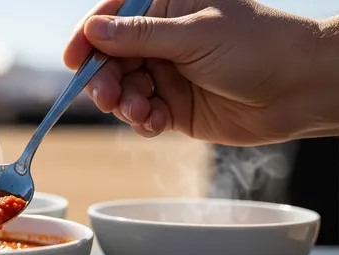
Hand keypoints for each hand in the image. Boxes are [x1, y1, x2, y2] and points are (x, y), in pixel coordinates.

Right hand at [64, 0, 338, 144]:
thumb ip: (140, 36)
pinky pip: (141, 114)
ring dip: (124, 104)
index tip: (73, 60)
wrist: (300, 91)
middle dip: (105, 79)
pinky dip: (141, 121)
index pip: (113, 18)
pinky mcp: (173, 107)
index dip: (88, 38)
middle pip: (110, 58)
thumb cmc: (257, 47)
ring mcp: (167, 73)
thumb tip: (92, 31)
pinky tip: (154, 123)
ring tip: (140, 113)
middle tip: (107, 97)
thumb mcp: (194, 36)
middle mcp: (162, 39)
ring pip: (122, 89)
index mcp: (167, 7)